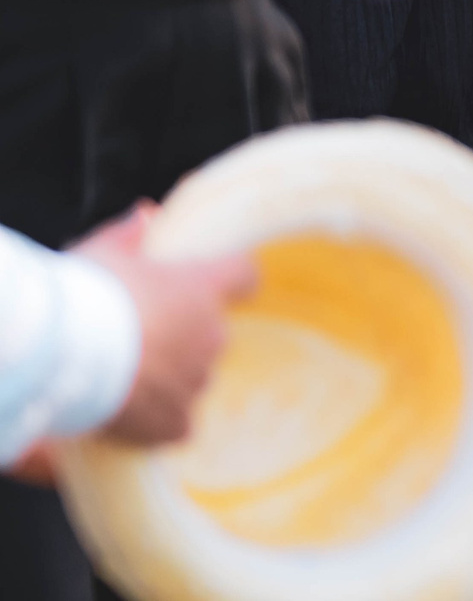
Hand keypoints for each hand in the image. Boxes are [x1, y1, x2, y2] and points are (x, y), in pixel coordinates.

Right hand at [70, 207, 256, 447]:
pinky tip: (132, 417)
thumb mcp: (101, 253)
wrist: (63, 355)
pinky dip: (159, 421)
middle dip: (181, 335)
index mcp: (201, 286)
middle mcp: (209, 332)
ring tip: (123, 377)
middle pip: (209, 332)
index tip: (223, 281)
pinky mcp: (174, 419)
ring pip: (192, 377)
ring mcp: (196, 378)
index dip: (232, 278)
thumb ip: (128, 236)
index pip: (244, 274)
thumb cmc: (83, 296)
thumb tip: (147, 215)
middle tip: (137, 338)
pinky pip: (178, 422)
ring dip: (169, 377)